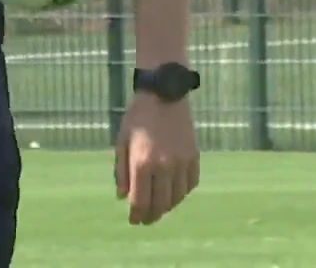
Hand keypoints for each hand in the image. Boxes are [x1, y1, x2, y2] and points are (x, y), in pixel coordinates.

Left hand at [115, 92, 199, 224]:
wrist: (164, 95)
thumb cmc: (137, 118)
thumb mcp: (122, 142)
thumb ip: (121, 171)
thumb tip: (123, 197)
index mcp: (142, 163)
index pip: (140, 201)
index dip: (136, 215)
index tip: (133, 221)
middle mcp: (164, 167)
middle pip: (160, 204)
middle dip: (151, 216)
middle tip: (145, 220)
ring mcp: (181, 163)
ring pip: (176, 198)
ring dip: (167, 207)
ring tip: (159, 209)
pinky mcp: (194, 158)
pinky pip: (190, 185)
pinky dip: (181, 194)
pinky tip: (173, 194)